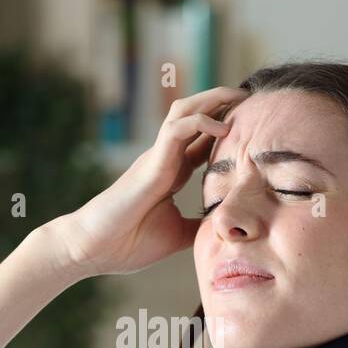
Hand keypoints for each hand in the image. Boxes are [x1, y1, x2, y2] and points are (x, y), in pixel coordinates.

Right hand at [51, 85, 249, 276]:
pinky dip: (201, 121)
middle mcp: (164, 158)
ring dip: (213, 99)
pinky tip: (223, 128)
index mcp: (171, 173)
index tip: (254, 126)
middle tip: (253, 99)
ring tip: (240, 98)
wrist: (93, 249)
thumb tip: (225, 228)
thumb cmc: (127, 243)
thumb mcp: (176, 235)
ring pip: (185, 110)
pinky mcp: (150, 162)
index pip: (202, 140)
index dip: (227, 129)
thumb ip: (198, 227)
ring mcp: (156, 156)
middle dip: (223, 102)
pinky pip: (176, 129)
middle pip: (195, 115)